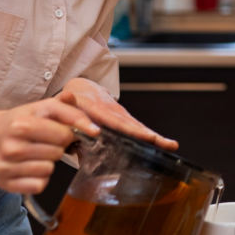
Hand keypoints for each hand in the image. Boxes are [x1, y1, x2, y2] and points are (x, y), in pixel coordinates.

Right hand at [0, 98, 100, 193]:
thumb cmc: (22, 121)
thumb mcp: (43, 108)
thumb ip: (69, 109)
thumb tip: (94, 128)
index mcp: (21, 124)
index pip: (64, 135)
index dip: (69, 134)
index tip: (67, 132)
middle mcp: (11, 146)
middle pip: (57, 153)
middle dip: (57, 147)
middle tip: (45, 142)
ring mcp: (5, 165)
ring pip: (48, 169)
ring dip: (48, 163)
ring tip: (37, 154)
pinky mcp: (4, 182)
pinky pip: (38, 185)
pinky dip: (39, 178)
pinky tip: (30, 168)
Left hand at [59, 77, 177, 150]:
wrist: (82, 88)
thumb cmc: (70, 103)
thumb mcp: (64, 106)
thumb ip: (65, 108)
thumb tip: (66, 105)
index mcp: (95, 107)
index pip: (110, 118)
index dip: (121, 126)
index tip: (128, 134)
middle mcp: (111, 110)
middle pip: (129, 124)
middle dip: (144, 133)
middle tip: (159, 141)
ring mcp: (121, 115)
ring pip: (138, 127)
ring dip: (155, 137)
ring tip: (171, 145)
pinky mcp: (126, 119)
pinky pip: (139, 128)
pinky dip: (153, 137)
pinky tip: (168, 145)